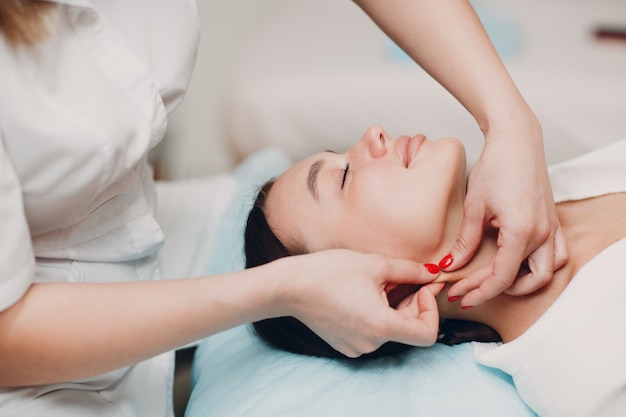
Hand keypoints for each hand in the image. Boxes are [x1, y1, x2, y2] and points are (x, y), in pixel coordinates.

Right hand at [282, 250, 440, 357]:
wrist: (290, 287)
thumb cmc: (330, 272)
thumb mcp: (375, 265)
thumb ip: (410, 271)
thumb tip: (433, 274)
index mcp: (382, 325)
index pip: (427, 335)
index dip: (431, 311)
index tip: (421, 289)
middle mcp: (371, 343)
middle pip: (408, 329)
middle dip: (414, 303)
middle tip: (409, 278)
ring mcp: (356, 347)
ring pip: (390, 329)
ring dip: (394, 308)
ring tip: (381, 283)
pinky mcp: (345, 344)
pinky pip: (372, 332)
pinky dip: (377, 315)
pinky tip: (364, 294)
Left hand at [444, 127, 567, 306]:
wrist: (516, 140)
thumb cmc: (496, 166)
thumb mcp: (474, 207)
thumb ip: (465, 242)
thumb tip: (451, 265)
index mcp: (521, 232)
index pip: (502, 277)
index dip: (479, 291)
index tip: (461, 297)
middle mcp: (542, 234)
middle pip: (523, 280)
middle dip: (493, 289)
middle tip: (467, 290)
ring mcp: (551, 228)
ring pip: (546, 272)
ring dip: (523, 283)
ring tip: (494, 281)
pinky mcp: (552, 221)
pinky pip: (555, 255)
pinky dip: (539, 267)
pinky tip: (517, 265)